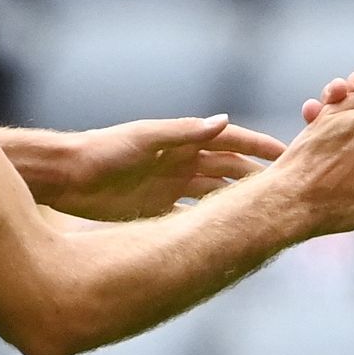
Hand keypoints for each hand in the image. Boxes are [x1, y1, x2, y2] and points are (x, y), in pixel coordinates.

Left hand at [40, 115, 286, 220]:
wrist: (66, 176)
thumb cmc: (102, 151)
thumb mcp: (145, 138)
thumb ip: (184, 132)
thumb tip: (224, 121)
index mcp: (181, 140)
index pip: (230, 141)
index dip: (258, 146)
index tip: (287, 153)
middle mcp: (181, 161)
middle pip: (229, 169)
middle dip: (257, 176)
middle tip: (287, 190)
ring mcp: (170, 185)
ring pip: (215, 193)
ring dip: (238, 201)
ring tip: (265, 213)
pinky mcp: (157, 207)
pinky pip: (192, 215)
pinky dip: (211, 222)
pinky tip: (228, 233)